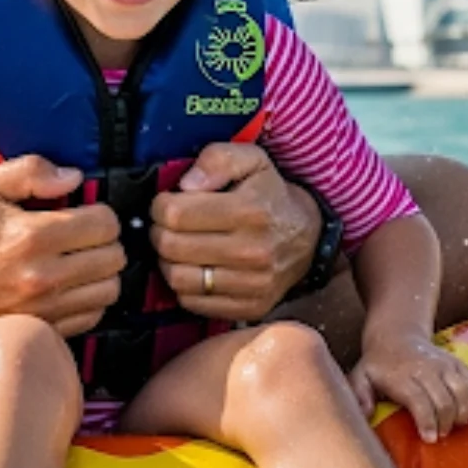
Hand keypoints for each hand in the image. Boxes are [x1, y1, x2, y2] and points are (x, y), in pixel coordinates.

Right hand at [0, 155, 124, 336]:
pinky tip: (70, 283)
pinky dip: (90, 299)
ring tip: (81, 258)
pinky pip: (92, 317)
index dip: (101, 211)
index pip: (105, 224)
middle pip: (114, 258)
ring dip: (102, 271)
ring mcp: (43, 309)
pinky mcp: (40, 329)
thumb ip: (32, 171)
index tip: (86, 210)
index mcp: (32, 236)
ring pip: (109, 291)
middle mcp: (42, 277)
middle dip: (106, 240)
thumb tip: (74, 177)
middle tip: (85, 233)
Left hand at [150, 142, 320, 320]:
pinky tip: (192, 267)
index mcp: (248, 210)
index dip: (160, 205)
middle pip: (172, 247)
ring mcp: (251, 284)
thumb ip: (216, 159)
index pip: (176, 214)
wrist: (307, 236)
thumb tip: (186, 184)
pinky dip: (183, 285)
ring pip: (178, 279)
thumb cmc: (270, 193)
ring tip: (177, 245)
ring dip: (167, 261)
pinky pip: (193, 303)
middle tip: (167, 224)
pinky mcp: (249, 307)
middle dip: (159, 232)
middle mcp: (251, 251)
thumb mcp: (251, 159)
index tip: (166, 202)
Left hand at [349, 328, 467, 441]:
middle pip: (444, 399)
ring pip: (463, 389)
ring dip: (463, 412)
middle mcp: (425, 368)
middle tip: (442, 434)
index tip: (430, 438)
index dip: (427, 422)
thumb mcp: (361, 377)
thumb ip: (359, 395)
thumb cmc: (379, 365)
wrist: (396, 335)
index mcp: (401, 376)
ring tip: (456, 424)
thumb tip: (365, 414)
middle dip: (446, 422)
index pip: (419, 400)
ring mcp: (443, 363)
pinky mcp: (457, 362)